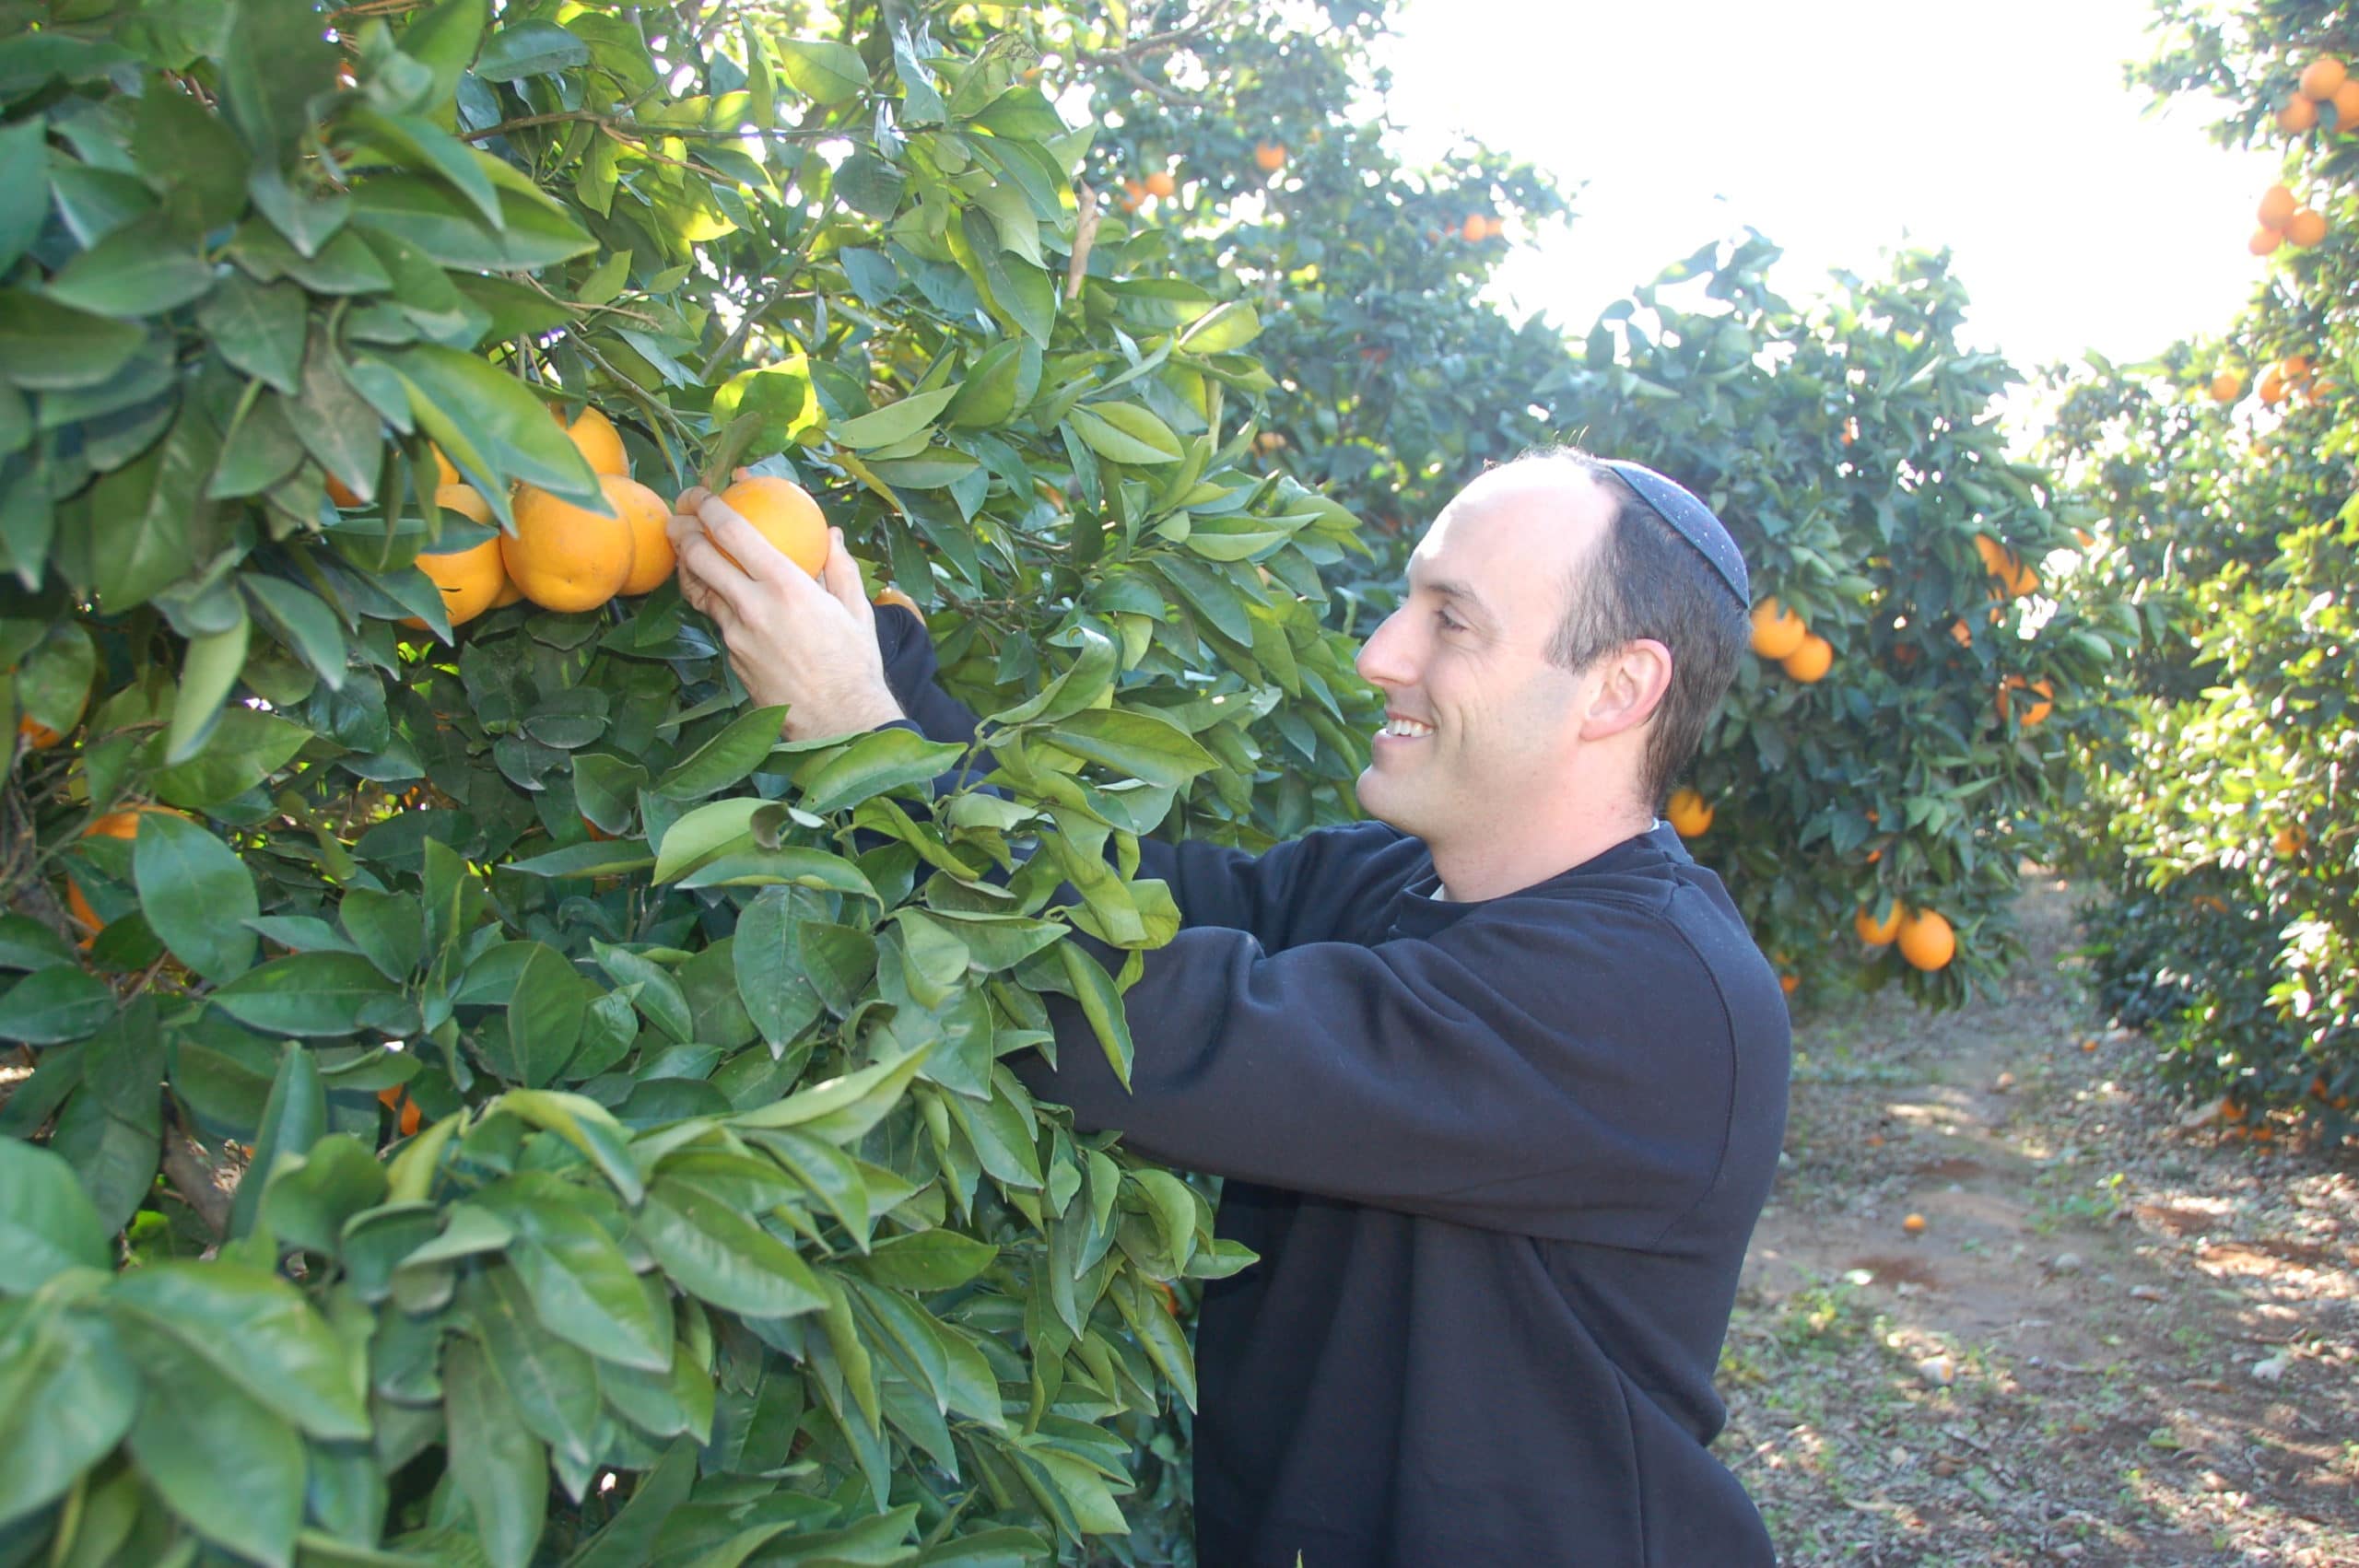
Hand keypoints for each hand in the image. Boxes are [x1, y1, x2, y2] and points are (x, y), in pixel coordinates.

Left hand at [668, 480, 904, 740]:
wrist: (837, 722)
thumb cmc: (854, 664)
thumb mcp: (856, 610)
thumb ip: (840, 566)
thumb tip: (832, 534)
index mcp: (786, 586)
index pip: (732, 532)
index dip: (708, 506)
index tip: (702, 493)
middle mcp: (753, 607)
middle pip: (698, 557)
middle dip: (682, 530)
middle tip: (680, 517)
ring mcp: (736, 635)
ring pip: (700, 590)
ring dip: (689, 566)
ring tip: (688, 549)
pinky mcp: (731, 658)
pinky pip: (718, 620)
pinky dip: (714, 600)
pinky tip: (718, 592)